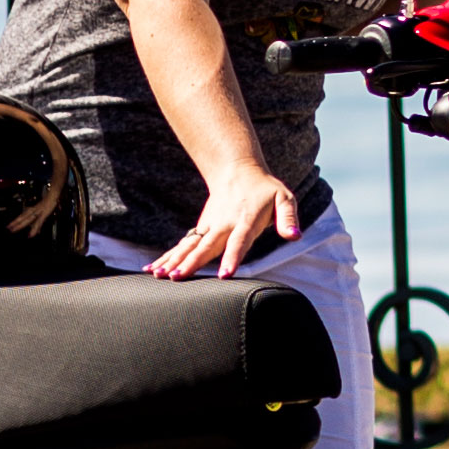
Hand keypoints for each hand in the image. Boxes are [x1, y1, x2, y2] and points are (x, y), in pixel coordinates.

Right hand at [155, 161, 298, 279]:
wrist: (237, 171)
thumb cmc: (265, 190)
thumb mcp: (284, 199)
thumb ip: (288, 218)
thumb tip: (295, 236)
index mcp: (244, 220)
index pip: (239, 242)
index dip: (232, 258)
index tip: (225, 274)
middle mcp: (223, 224)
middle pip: (207, 246)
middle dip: (192, 262)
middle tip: (178, 277)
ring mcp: (209, 226)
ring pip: (190, 246)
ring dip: (174, 260)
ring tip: (159, 275)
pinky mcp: (201, 229)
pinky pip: (183, 245)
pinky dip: (169, 256)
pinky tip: (153, 269)